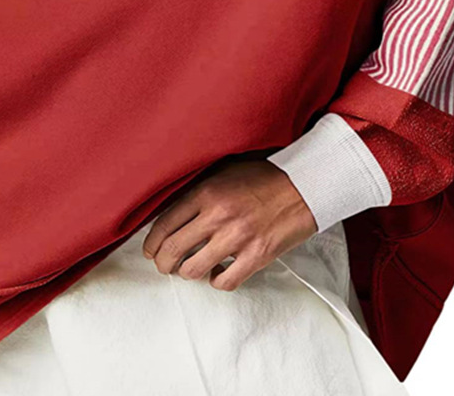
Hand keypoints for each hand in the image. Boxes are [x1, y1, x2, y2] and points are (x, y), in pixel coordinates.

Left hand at [141, 159, 317, 290]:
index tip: (150, 250)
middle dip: (162, 263)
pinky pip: (224, 281)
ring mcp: (237, 238)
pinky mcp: (256, 256)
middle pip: (173, 250)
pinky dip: (216, 281)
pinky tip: (217, 273)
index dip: (151, 243)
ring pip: (193, 270)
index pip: (164, 224)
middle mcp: (217, 216)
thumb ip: (198, 190)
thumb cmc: (263, 177)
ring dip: (187, 273)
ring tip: (190, 269)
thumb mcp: (224, 171)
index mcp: (206, 192)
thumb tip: (171, 212)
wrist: (304, 186)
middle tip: (164, 265)